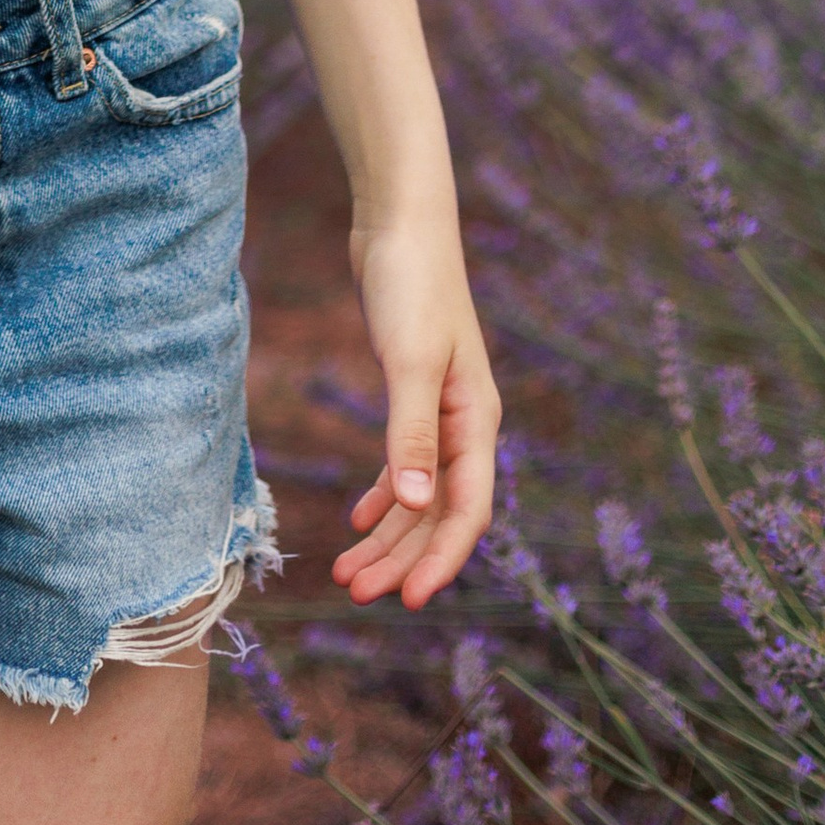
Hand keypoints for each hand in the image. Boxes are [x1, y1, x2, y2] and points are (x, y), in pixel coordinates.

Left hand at [331, 215, 498, 610]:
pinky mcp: (413, 396)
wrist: (401, 223)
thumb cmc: (413, 284)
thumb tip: (413, 507)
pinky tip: (357, 520)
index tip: (409, 601)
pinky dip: (381, 496)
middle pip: (439, 514)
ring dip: (387, 538)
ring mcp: (441, 413)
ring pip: (418, 496)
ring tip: (346, 573)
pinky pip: (403, 465)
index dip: (441, 559)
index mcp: (478, 422)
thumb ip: (412, 434)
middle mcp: (466, 426)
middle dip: (403, 559)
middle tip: (357, 594)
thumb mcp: (411, 361)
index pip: (467, 511)